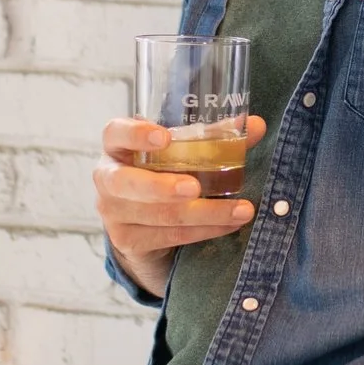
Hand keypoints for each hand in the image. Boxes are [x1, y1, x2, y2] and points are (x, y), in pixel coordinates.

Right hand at [91, 114, 265, 297]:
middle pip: (126, 182)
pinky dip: (204, 230)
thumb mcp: (180, 152)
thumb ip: (214, 137)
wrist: (141, 220)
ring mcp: (113, 213)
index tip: (163, 137)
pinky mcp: (128, 240)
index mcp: (116, 147)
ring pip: (157, 215)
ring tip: (240, 210)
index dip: (135, 134)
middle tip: (195, 187)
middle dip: (161, 187)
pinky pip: (169, 236)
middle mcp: (107, 179)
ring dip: (204, 213)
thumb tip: (256, 124)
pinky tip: (229, 224)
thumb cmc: (162, 172)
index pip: (114, 133)